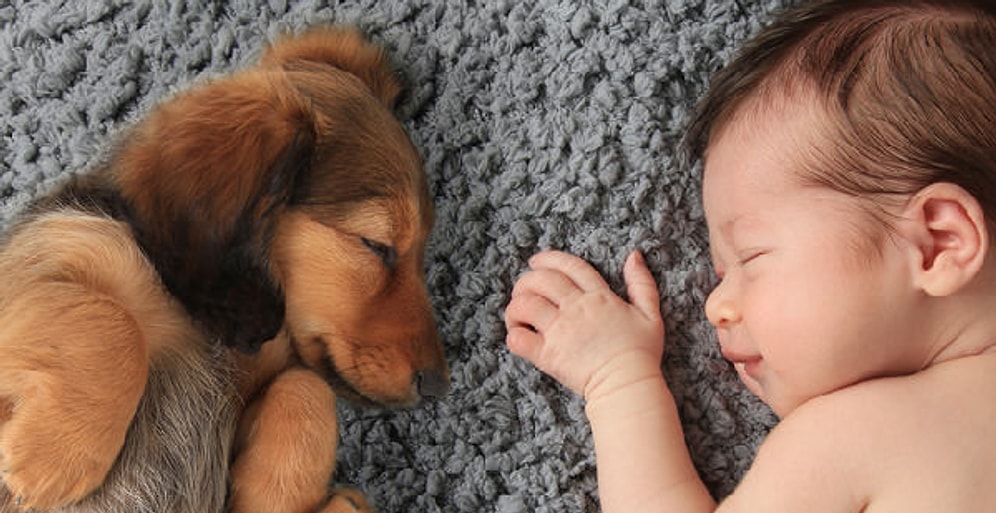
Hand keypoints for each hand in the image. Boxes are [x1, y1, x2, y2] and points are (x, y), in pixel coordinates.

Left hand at [504, 250, 664, 400]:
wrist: (628, 385)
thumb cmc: (640, 354)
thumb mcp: (650, 314)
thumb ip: (642, 283)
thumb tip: (634, 256)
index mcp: (598, 297)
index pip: (570, 267)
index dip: (549, 259)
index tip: (536, 261)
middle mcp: (575, 309)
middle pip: (541, 281)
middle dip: (526, 280)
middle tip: (523, 290)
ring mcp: (560, 331)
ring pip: (525, 306)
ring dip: (515, 307)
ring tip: (517, 314)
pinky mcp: (548, 355)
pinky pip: (520, 339)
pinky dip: (513, 335)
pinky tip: (518, 336)